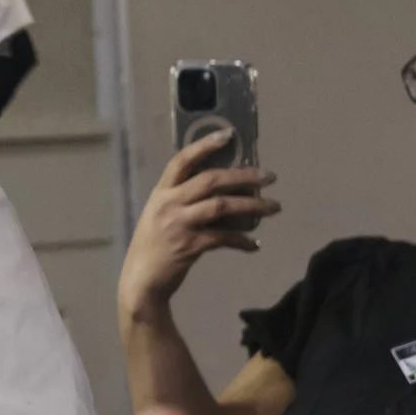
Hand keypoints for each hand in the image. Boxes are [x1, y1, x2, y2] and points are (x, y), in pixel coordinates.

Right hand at [119, 134, 279, 317]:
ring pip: (223, 205)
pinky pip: (224, 237)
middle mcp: (169, 203)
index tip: (228, 134)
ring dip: (253, 205)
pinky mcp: (190, 245)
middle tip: (269, 176)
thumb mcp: (160, 216)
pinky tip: (255, 244)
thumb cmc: (152, 246)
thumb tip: (221, 191)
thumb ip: (182, 201)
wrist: (141, 280)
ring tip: (274, 207)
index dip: (205, 145)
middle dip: (244, 175)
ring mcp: (179, 224)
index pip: (182, 161)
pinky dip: (243, 240)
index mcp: (161, 193)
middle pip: (211, 180)